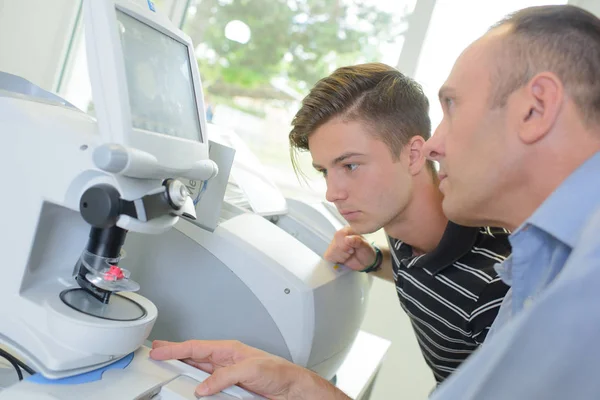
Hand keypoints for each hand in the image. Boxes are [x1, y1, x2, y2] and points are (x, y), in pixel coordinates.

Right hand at [149, 340, 348, 399]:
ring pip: (198, 371)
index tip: (158, 349)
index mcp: (229, 349)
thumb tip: (204, 386)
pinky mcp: (230, 388)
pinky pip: (208, 387)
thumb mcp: (251, 369)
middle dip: (174, 354)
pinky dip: (196, 387)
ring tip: (168, 369)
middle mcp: (225, 360)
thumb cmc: (279, 371)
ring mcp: (226, 375)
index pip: (196, 347)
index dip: (175, 348)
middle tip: (156, 353)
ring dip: (183, 371)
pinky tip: (191, 389)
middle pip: (193, 357)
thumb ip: (225, 376)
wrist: (292, 388)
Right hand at [324, 226, 375, 270]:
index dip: (345, 245)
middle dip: (343, 253)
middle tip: (351, 253)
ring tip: (348, 255)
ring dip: (341, 257)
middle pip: (334, 245)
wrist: (366, 262)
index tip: (352, 250)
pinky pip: (328, 256)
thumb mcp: (366, 246)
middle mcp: (339, 236)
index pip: (339, 235)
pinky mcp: (331, 252)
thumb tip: (347, 239)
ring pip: (331, 252)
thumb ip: (357, 241)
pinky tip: (343, 259)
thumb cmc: (366, 252)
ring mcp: (334, 244)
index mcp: (347, 231)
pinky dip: (336, 260)